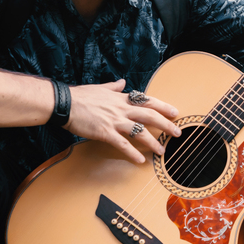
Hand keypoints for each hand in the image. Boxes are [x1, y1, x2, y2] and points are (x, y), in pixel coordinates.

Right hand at [64, 78, 181, 163]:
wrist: (65, 103)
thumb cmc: (80, 96)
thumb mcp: (100, 88)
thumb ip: (113, 87)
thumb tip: (122, 82)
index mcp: (121, 98)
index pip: (147, 101)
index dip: (163, 106)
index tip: (175, 112)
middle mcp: (121, 109)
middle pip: (150, 116)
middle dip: (166, 124)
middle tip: (177, 133)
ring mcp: (114, 121)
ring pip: (140, 131)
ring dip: (153, 142)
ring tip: (162, 151)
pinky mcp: (105, 132)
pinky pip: (123, 145)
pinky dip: (132, 154)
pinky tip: (140, 161)